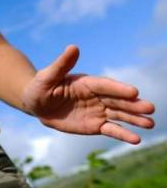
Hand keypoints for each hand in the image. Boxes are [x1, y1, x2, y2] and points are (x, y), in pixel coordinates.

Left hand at [22, 45, 154, 143]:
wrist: (37, 104)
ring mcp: (98, 110)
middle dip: (133, 104)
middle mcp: (96, 96)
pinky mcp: (96, 125)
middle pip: (117, 100)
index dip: (118, 88)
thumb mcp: (48, 76)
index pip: (105, 85)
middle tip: (150, 108)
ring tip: (150, 123)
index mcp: (87, 82)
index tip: (134, 91)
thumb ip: (62, 64)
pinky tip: (136, 139)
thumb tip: (73, 47)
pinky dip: (123, 134)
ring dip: (134, 119)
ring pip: (119, 115)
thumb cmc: (40, 87)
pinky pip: (111, 129)